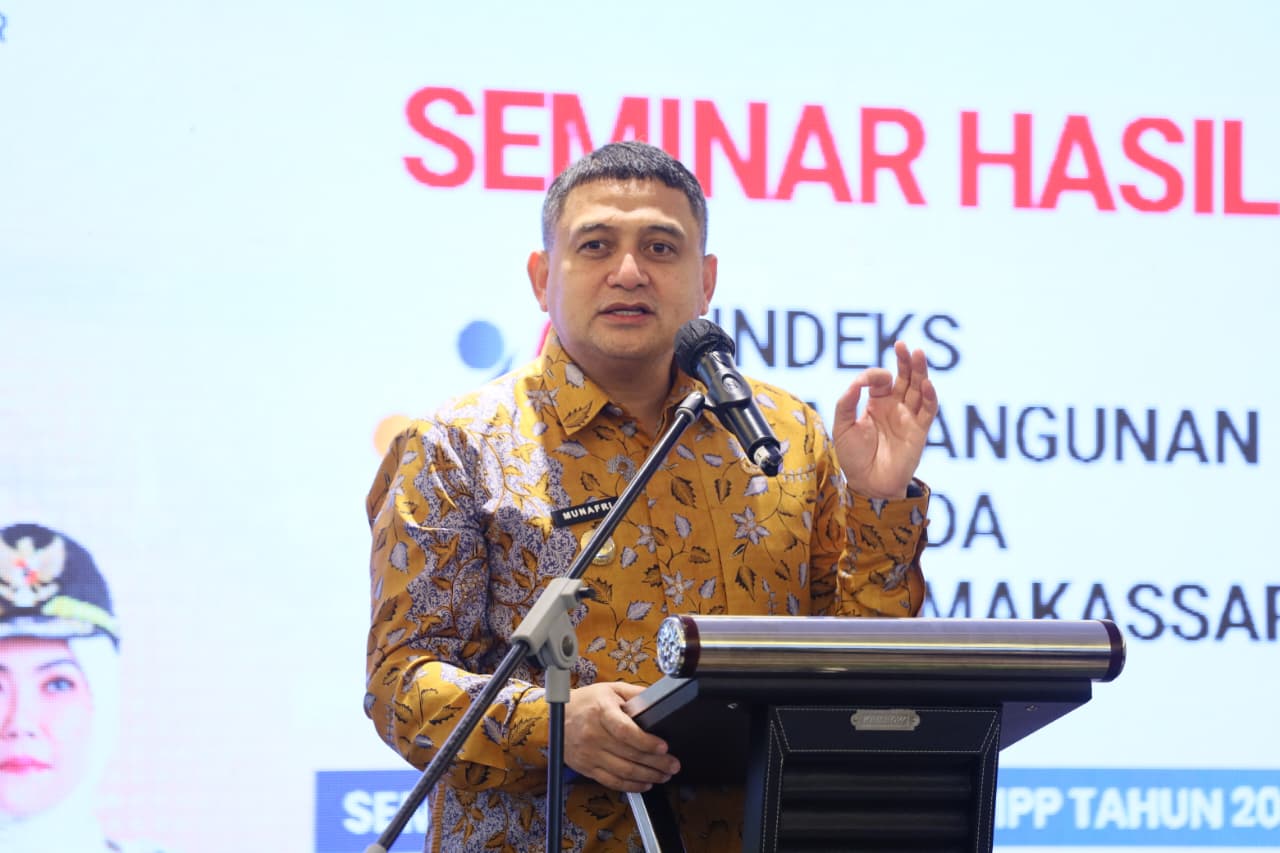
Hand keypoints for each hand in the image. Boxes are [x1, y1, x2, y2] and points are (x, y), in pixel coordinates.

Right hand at [563, 682, 679, 791]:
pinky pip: (611, 781)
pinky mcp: (586, 768)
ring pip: (622, 771)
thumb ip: (635, 694)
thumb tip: (658, 700)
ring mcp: (589, 754)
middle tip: (673, 765)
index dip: (646, 741)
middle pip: (629, 754)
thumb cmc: (585, 702)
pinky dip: (630, 786)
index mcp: (601, 712)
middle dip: (656, 763)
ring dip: (647, 776)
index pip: (625, 731)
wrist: (554, 717)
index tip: (663, 747)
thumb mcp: (610, 689)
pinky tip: (645, 784)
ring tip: (664, 775)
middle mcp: (594, 735)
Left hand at [832, 341, 937, 498]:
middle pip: (905, 378)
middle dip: (905, 361)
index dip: (872, 376)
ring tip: (918, 353)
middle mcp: (895, 407)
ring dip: (920, 371)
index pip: (880, 380)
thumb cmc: (853, 457)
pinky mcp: (919, 431)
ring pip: (919, 388)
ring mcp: (908, 417)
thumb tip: (855, 383)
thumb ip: (846, 403)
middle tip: (903, 345)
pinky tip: (926, 383)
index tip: (862, 383)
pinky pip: (928, 410)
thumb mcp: (842, 427)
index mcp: (876, 404)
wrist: (867, 484)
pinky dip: (929, 396)